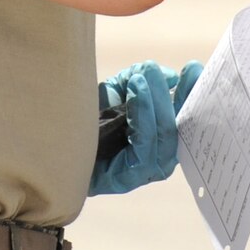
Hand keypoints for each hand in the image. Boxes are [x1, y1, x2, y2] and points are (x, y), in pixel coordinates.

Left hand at [89, 59, 204, 195]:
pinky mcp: (126, 180)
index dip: (193, 95)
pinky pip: (144, 146)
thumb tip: (169, 77)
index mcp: (160, 141)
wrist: (53, 143)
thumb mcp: (117, 91)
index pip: (185, 119)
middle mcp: (157, 160)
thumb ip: (142, 79)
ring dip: (157, 102)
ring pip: (164, 136)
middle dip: (179, 96)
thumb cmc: (88, 118)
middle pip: (180, 129)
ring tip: (144, 77)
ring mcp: (143, 173)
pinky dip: (143, 115)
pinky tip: (135, 91)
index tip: (196, 69)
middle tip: (167, 70)